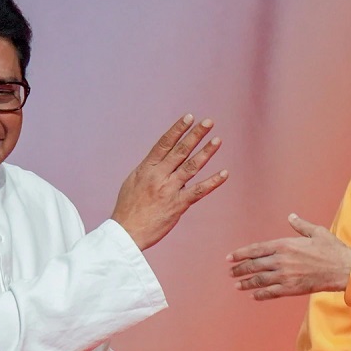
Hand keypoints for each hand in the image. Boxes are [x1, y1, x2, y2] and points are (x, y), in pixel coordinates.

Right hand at [111, 114, 227, 249]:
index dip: (177, 129)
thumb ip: (149, 169)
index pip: (164, 143)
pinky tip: (224, 173)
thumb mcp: (133, 181)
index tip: (189, 117)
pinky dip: (213, 182)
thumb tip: (161, 159)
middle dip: (195, 135)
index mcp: (146, 168)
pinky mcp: (178, 205)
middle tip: (208, 122)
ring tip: (217, 140)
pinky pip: (198, 191)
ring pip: (191, 167)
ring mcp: (169, 190)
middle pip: (180, 151)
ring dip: (206, 152)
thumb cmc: (128, 208)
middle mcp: (158, 176)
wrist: (126, 232)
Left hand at [228, 213, 350, 299]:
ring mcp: (286, 275)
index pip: (256, 249)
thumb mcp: (316, 232)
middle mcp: (282, 260)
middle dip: (239, 269)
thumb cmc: (332, 249)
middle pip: (254, 265)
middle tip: (230, 272)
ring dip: (246, 282)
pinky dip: (260, 294)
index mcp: (285, 245)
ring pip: (259, 280)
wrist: (344, 269)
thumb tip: (291, 217)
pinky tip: (253, 295)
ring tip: (237, 284)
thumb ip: (300, 225)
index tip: (230, 258)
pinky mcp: (292, 288)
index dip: (241, 254)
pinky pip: (271, 292)